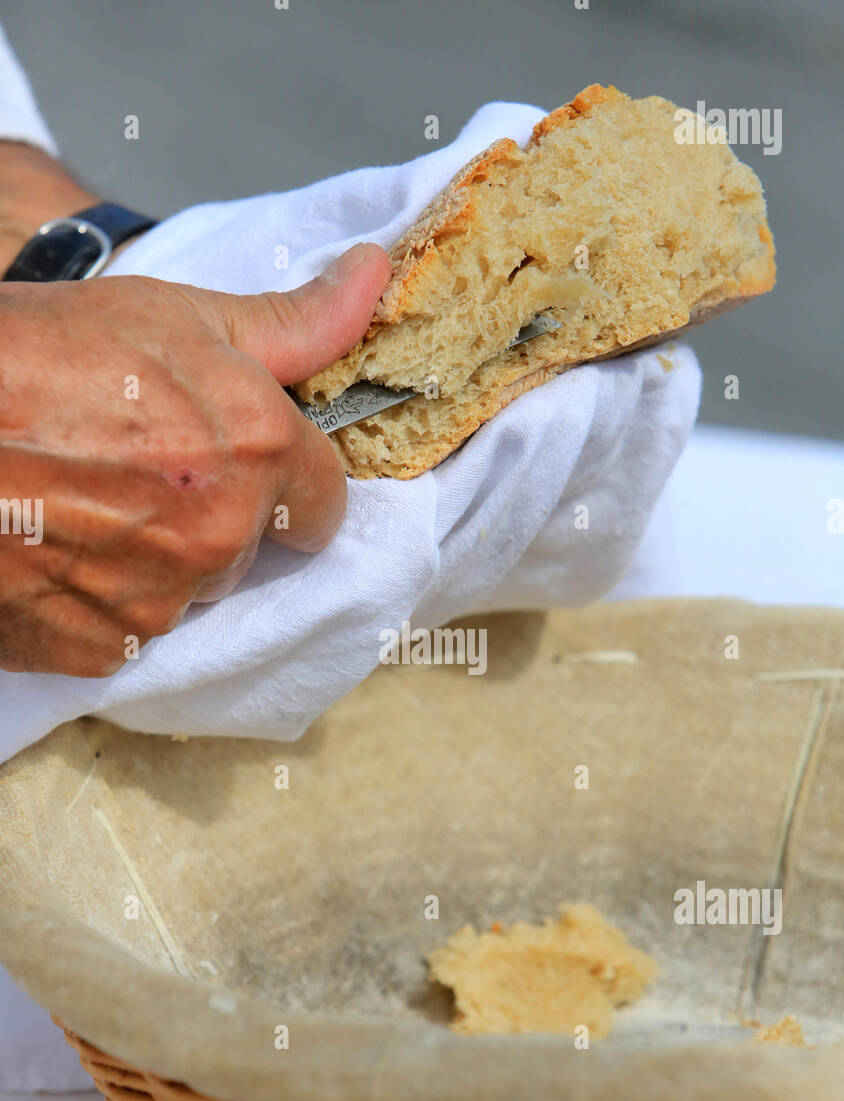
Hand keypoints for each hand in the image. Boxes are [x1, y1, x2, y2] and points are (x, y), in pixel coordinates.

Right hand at [0, 243, 390, 674]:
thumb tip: (374, 277)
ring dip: (158, 561)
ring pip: (189, 593)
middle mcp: (222, 537)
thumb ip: (292, 321)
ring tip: (86, 505)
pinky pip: (126, 633)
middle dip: (217, 517)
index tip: (247, 465)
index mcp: (258, 451)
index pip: (326, 503)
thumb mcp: (172, 314)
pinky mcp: (98, 649)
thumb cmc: (37, 353)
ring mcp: (159, 602)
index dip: (287, 481)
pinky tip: (58, 549)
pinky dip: (100, 601)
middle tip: (139, 469)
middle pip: (253, 549)